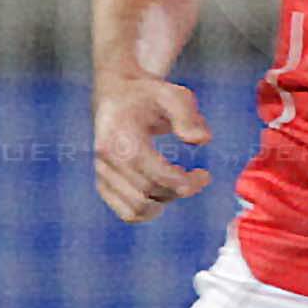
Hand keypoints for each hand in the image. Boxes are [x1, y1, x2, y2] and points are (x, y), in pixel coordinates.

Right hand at [92, 75, 211, 224]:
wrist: (117, 95)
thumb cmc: (149, 95)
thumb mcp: (173, 95)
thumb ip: (188, 116)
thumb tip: (202, 140)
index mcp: (122, 137)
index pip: (154, 174)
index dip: (183, 183)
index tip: (205, 175)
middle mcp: (106, 158)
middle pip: (148, 193)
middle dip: (180, 191)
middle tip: (199, 177)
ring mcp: (102, 173)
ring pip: (137, 209)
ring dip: (166, 202)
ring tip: (180, 184)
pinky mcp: (103, 184)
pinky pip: (126, 212)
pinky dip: (150, 210)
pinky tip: (165, 193)